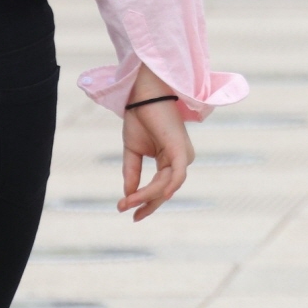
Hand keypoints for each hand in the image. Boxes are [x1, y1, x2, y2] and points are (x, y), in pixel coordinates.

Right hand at [118, 64, 194, 221]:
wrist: (143, 94)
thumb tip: (128, 196)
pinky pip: (177, 174)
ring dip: (147, 196)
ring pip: (166, 185)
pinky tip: (160, 197)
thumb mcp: (132, 152)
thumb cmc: (141, 117)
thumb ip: (132, 173)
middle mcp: (180, 160)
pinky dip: (169, 186)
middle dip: (145, 203)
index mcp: (171, 161)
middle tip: (125, 211)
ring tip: (126, 203)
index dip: (145, 202)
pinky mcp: (181, 149)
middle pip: (164, 190)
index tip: (129, 213)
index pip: (161, 188)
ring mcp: (182, 155)